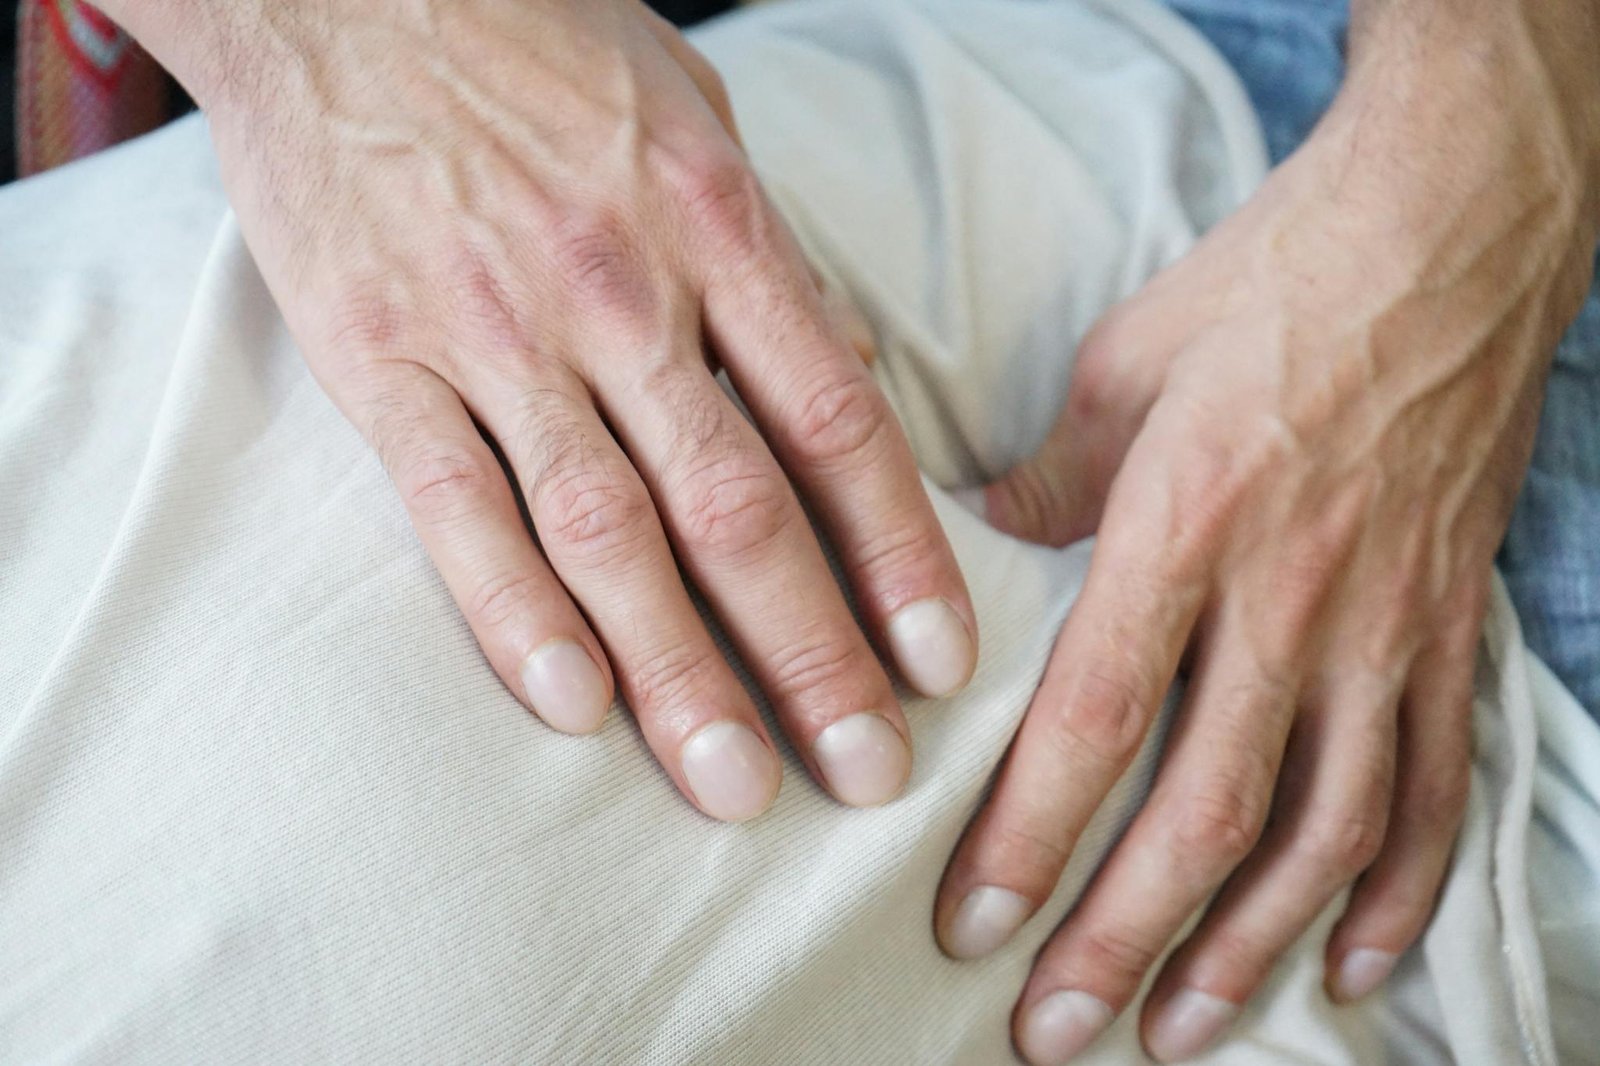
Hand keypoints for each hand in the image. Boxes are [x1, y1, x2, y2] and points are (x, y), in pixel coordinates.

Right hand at [110, 0, 975, 819]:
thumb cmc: (540, 44)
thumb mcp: (695, 118)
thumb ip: (765, 258)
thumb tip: (843, 380)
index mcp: (714, 224)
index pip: (836, 422)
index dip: (898, 555)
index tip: (941, 664)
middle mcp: (618, 290)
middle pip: (739, 506)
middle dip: (812, 654)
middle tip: (868, 773)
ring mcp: (494, 330)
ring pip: (606, 531)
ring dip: (679, 673)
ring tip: (738, 786)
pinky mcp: (378, 357)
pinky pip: (454, 505)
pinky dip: (512, 612)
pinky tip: (571, 706)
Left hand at [932, 2, 1599, 1060]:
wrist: (1449, 232)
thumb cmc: (1270, 284)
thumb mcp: (1120, 366)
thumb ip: (1045, 481)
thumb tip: (978, 551)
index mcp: (1188, 528)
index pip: (1095, 723)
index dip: (1028, 841)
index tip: (973, 929)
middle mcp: (1292, 599)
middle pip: (1204, 811)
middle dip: (1122, 939)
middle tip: (1054, 1031)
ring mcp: (1386, 625)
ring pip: (1322, 831)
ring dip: (1248, 948)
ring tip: (1178, 1032)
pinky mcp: (1451, 628)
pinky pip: (1434, 786)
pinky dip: (1396, 890)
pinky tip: (1347, 965)